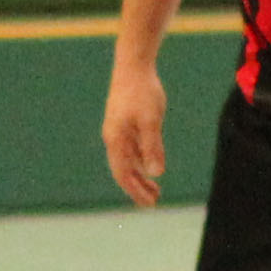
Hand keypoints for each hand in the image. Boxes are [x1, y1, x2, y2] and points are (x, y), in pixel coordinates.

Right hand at [102, 61, 168, 205]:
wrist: (133, 65)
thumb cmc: (142, 91)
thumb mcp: (151, 120)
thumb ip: (153, 146)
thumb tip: (156, 173)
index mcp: (116, 140)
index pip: (123, 174)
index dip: (135, 191)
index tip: (149, 204)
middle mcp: (114, 139)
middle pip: (123, 171)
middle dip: (137, 188)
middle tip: (154, 202)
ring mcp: (119, 131)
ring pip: (127, 161)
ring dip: (140, 177)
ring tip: (156, 189)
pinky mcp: (125, 124)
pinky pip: (131, 150)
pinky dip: (141, 162)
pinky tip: (151, 166)